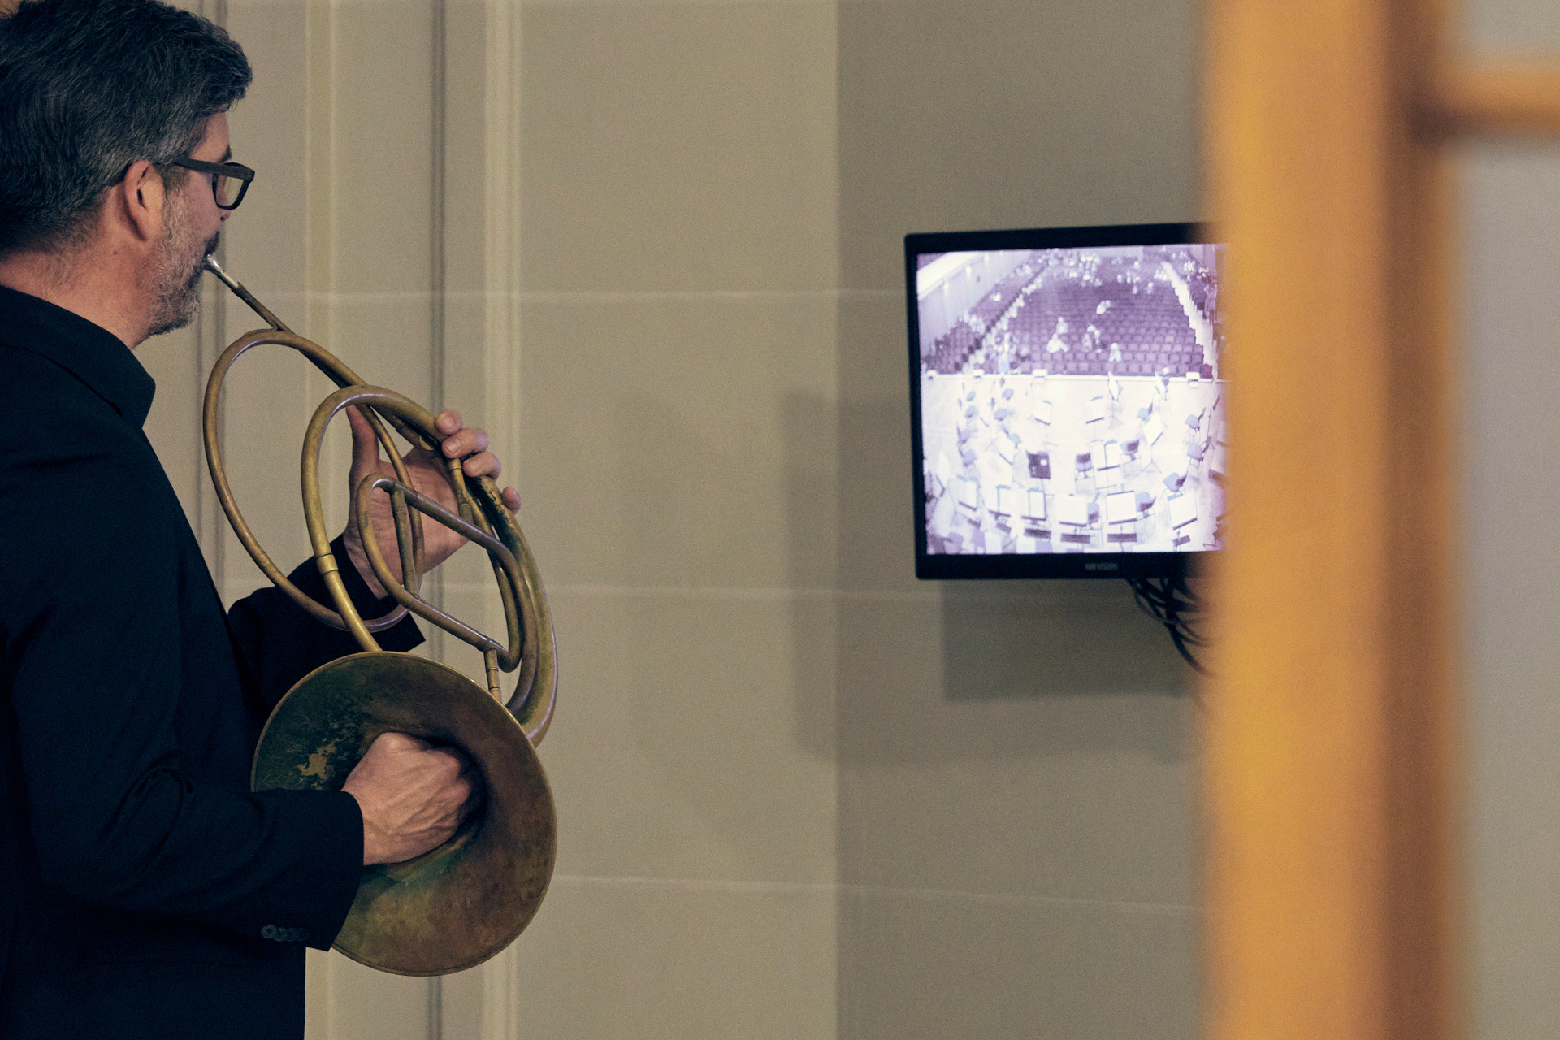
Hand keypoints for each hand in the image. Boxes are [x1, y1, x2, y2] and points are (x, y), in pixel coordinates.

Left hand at [341, 407, 521, 597]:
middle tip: (451, 451)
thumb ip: (364, 441)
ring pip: (490, 467)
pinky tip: (509, 495)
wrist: (376, 555)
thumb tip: (352, 406)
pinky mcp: (474, 519)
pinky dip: (512, 499)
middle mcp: (449, 469)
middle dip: (469, 439)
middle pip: (475, 441)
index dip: (451, 421)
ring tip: (468, 473)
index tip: (441, 425)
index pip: (449, 427)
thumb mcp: (365, 473)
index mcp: (426, 454)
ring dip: (486, 462)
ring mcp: (464, 493)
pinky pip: (501, 506)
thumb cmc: (369, 512)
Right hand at [341, 732, 483, 865]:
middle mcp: (459, 790)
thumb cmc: (371, 784)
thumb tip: (434, 740)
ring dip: (473, 786)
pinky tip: (451, 801)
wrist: (359, 828)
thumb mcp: (390, 744)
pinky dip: (463, 806)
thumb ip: (420, 737)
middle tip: (459, 762)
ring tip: (460, 781)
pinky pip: (466, 815)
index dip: (460, 745)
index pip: (470, 748)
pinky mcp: (447, 833)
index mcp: (448, 764)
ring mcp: (455, 814)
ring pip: (479, 794)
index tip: (452, 745)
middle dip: (472, 764)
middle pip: (480, 771)